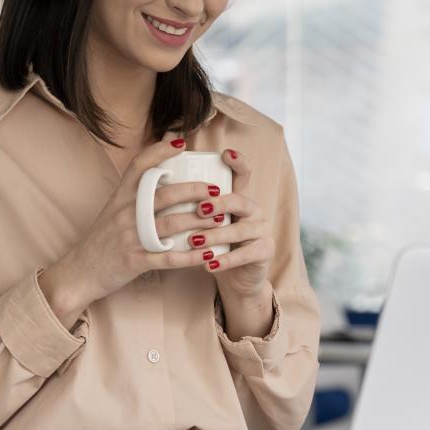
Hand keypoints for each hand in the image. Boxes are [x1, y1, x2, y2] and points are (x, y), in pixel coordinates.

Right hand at [40, 138, 228, 325]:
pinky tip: (208, 254)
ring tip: (221, 220)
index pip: (139, 166)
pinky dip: (191, 257)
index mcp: (120, 197)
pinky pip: (169, 258)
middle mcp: (125, 213)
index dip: (160, 151)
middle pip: (165, 195)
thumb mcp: (113, 210)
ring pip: (171, 225)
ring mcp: (130, 237)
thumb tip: (160, 171)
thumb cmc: (102, 239)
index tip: (182, 143)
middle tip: (217, 191)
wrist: (79, 272)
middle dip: (195, 191)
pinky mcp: (135, 261)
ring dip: (200, 222)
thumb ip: (134, 192)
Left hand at [187, 149, 273, 297]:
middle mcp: (254, 210)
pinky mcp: (265, 251)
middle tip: (199, 209)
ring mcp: (262, 230)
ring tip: (195, 241)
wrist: (237, 275)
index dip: (238, 162)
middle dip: (219, 204)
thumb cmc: (215, 243)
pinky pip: (245, 255)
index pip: (243, 174)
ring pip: (240, 230)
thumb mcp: (206, 221)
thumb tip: (165, 180)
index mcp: (239, 198)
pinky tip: (208, 264)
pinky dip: (225, 260)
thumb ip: (192, 202)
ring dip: (216, 236)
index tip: (225, 153)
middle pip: (240, 201)